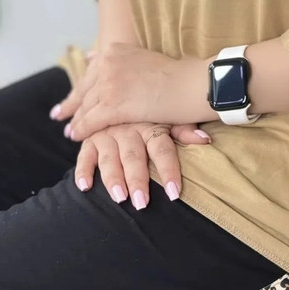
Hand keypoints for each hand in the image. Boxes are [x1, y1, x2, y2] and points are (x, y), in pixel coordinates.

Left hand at [50, 42, 215, 139]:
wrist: (191, 85)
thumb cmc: (176, 74)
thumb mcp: (143, 57)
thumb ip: (119, 59)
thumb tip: (89, 56)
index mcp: (115, 50)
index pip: (91, 72)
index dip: (80, 87)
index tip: (70, 97)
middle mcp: (108, 63)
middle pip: (85, 89)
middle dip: (72, 104)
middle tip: (59, 115)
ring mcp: (109, 83)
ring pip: (86, 106)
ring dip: (76, 120)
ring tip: (70, 130)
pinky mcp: (113, 105)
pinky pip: (91, 120)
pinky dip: (82, 129)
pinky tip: (75, 136)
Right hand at [74, 121, 210, 208]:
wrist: (120, 86)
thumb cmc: (152, 108)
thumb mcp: (169, 114)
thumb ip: (184, 128)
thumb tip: (205, 140)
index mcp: (150, 124)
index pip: (162, 149)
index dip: (169, 170)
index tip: (174, 193)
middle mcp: (128, 129)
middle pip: (134, 156)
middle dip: (138, 179)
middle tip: (142, 203)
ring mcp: (108, 133)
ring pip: (110, 158)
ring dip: (113, 178)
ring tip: (119, 197)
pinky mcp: (90, 138)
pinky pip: (85, 155)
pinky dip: (83, 170)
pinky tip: (85, 186)